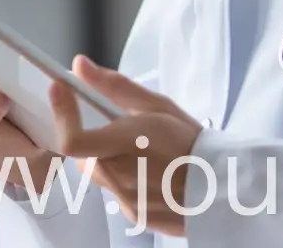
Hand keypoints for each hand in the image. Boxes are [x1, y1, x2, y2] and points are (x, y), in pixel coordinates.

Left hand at [50, 59, 204, 236]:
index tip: (59, 91)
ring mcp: (127, 202)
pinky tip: (148, 174)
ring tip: (139, 153)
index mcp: (125, 145)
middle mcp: (121, 178)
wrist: (223, 189)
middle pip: (83, 157)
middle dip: (89, 141)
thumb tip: (79, 64)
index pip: (73, 141)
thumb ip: (113, 86)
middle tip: (113, 130)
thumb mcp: (156, 105)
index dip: (61, 115)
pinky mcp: (135, 217)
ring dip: (106, 161)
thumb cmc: (190, 142)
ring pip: (99, 176)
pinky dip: (123, 180)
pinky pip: (116, 194)